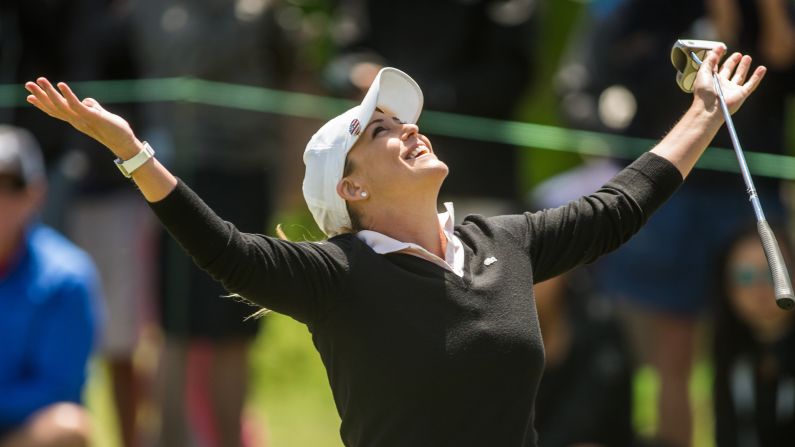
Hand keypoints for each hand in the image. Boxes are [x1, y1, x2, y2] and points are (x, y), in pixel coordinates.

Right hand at [25, 78, 142, 157]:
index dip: (42, 104)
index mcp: (77, 120)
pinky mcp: (91, 117)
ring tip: (40, 80)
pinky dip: (68, 95)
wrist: (125, 143)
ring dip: (49, 92)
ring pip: (61, 105)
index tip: (28, 96)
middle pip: (54, 107)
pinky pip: (76, 105)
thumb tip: (86, 101)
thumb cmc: (114, 129)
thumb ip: (92, 107)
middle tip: (27, 84)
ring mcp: (83, 119)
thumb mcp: (100, 115)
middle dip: (40, 95)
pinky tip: (60, 84)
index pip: (56, 111)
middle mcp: (76, 121)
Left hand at [692, 47, 766, 116]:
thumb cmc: (704, 92)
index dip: (718, 57)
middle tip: (738, 54)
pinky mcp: (741, 94)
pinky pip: (751, 84)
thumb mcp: (703, 72)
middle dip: (733, 62)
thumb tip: (715, 49)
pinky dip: (757, 77)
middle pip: (729, 71)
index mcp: (711, 80)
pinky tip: (762, 68)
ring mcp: (732, 90)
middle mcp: (722, 85)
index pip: (715, 67)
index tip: (722, 47)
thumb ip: (709, 61)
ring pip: (740, 77)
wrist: (710, 108)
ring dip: (744, 67)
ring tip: (747, 57)